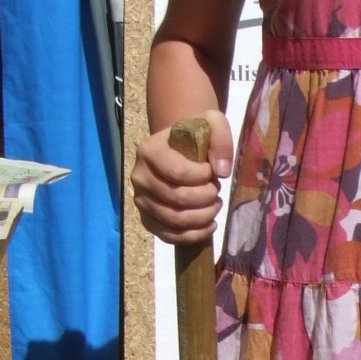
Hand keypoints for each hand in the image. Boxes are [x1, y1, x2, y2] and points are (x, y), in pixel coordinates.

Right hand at [133, 115, 232, 243]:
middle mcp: (139, 176)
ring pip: (174, 220)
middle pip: (177, 198)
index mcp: (149, 150)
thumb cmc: (195, 136)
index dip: (202, 177)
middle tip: (216, 190)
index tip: (212, 171)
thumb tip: (221, 171)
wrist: (179, 149)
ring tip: (215, 206)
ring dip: (203, 217)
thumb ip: (220, 139)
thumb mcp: (211, 123)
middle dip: (206, 197)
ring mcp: (141, 200)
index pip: (177, 172)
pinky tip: (209, 225)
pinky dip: (193, 235)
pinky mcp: (147, 219)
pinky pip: (168, 236)